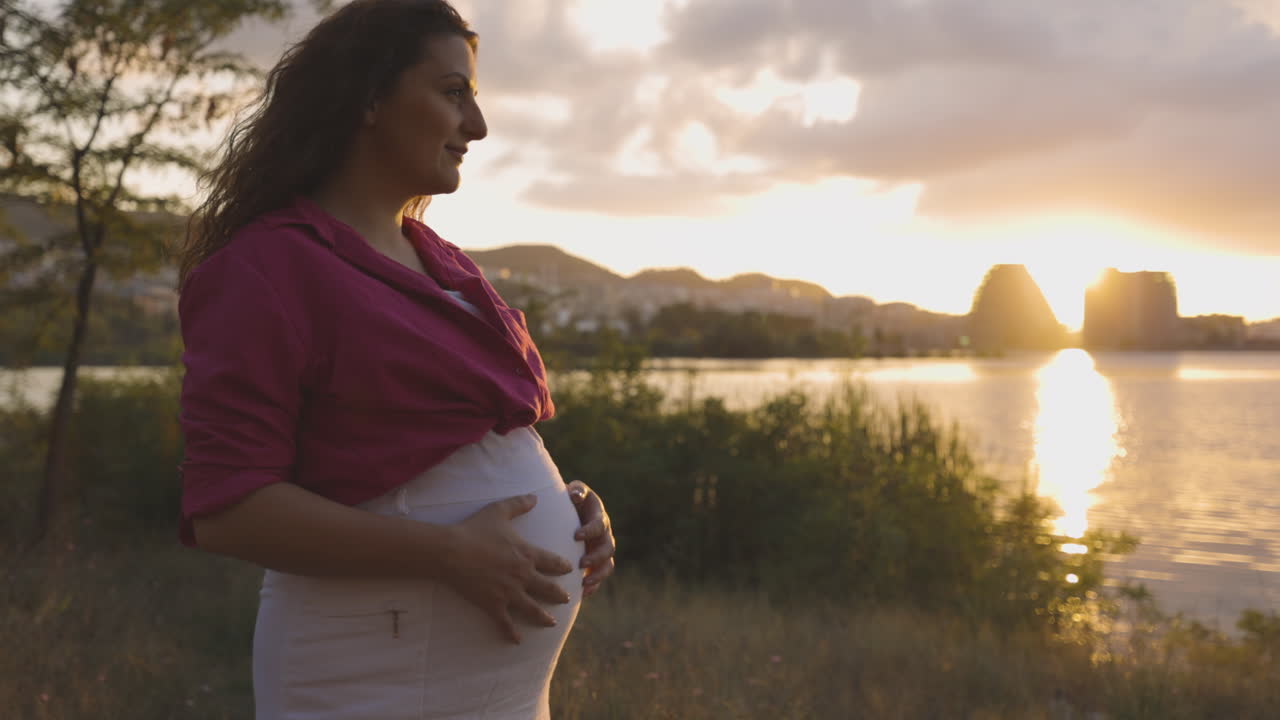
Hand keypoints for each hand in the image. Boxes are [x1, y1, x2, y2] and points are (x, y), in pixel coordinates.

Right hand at [444, 493, 574, 643]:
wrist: (451, 550)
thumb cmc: (475, 528)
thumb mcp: (499, 511)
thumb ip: (519, 503)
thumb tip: (536, 496)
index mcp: (527, 555)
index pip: (553, 563)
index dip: (564, 566)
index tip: (569, 570)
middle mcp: (522, 576)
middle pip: (549, 589)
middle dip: (559, 595)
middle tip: (567, 599)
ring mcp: (508, 593)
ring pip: (532, 609)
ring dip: (544, 617)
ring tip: (552, 622)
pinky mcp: (492, 605)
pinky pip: (505, 623)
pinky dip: (511, 633)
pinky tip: (517, 640)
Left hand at [568, 480, 615, 597]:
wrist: (567, 511)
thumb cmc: (568, 500)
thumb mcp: (574, 492)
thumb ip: (577, 491)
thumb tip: (575, 495)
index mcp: (599, 515)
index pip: (599, 524)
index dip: (590, 530)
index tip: (576, 536)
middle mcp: (604, 533)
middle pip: (608, 547)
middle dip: (596, 557)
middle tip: (581, 563)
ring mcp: (602, 548)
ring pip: (608, 564)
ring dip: (598, 574)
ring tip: (584, 583)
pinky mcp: (597, 561)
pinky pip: (600, 575)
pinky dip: (594, 585)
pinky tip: (583, 593)